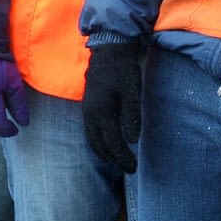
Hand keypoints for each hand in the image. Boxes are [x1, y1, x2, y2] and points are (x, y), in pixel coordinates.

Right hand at [81, 41, 144, 172]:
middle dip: (114, 159)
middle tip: (129, 169)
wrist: (108, 51)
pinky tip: (105, 146)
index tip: (133, 167)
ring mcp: (86, 110)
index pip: (112, 143)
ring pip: (92, 139)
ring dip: (104, 153)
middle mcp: (90, 114)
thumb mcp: (131, 92)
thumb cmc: (122, 70)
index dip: (122, 157)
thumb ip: (131, 116)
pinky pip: (90, 131)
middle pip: (100, 145)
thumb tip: (131, 140)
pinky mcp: (87, 106)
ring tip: (117, 162)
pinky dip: (97, 143)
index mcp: (101, 112)